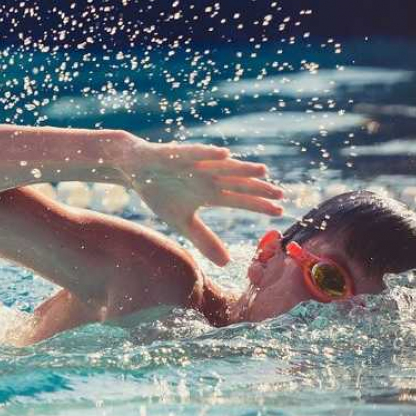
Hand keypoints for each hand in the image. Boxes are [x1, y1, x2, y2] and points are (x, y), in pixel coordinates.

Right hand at [119, 139, 283, 265]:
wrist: (135, 170)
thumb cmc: (160, 192)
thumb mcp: (182, 222)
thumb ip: (204, 239)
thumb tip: (226, 263)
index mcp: (210, 193)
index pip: (240, 199)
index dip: (259, 205)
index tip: (279, 212)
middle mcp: (208, 177)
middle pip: (237, 183)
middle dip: (258, 188)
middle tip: (281, 194)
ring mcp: (196, 164)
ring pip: (223, 166)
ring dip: (241, 168)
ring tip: (262, 172)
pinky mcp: (178, 154)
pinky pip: (196, 153)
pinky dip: (209, 153)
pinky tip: (224, 154)